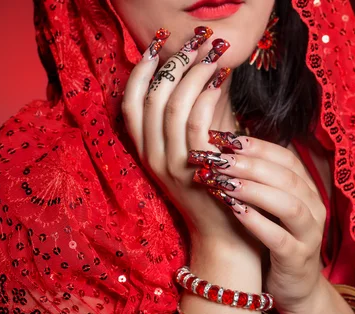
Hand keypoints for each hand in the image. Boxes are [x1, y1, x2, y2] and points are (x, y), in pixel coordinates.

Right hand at [122, 28, 240, 240]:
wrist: (225, 232)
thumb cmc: (216, 185)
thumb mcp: (199, 146)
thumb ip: (199, 111)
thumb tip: (208, 67)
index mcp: (145, 150)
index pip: (129, 103)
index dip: (141, 71)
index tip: (156, 44)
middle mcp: (151, 157)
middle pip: (150, 98)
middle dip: (172, 63)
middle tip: (195, 41)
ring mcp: (170, 165)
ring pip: (171, 106)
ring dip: (192, 73)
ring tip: (212, 53)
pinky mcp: (193, 171)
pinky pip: (194, 123)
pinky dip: (206, 95)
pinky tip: (220, 78)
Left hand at [189, 134, 326, 310]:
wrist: (294, 288)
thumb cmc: (274, 240)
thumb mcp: (267, 208)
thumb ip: (256, 182)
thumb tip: (224, 150)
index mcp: (307, 190)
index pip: (286, 158)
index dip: (257, 146)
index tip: (226, 139)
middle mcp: (313, 208)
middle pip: (286, 177)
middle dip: (250, 164)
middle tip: (218, 159)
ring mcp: (309, 235)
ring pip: (289, 205)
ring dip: (254, 190)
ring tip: (224, 182)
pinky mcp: (298, 259)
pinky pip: (280, 238)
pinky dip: (258, 222)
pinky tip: (236, 211)